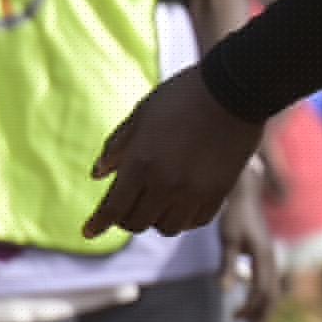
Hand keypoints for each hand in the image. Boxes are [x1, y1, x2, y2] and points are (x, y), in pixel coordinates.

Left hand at [84, 70, 262, 241]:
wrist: (234, 89)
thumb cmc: (182, 96)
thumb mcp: (141, 114)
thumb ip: (117, 147)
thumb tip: (96, 175)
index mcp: (141, 163)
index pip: (113, 208)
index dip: (97, 223)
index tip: (87, 232)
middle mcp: (165, 184)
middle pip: (136, 223)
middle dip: (125, 216)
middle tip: (125, 204)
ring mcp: (194, 192)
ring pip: (166, 227)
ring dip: (155, 218)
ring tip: (155, 200)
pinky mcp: (218, 194)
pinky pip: (194, 221)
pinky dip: (182, 217)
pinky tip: (180, 201)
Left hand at [226, 193, 281, 321]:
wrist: (246, 193)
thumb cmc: (234, 215)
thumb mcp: (227, 239)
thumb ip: (227, 265)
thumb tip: (224, 292)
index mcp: (264, 258)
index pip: (262, 292)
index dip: (250, 309)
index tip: (235, 319)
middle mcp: (272, 260)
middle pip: (272, 297)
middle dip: (262, 318)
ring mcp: (271, 258)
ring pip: (273, 291)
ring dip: (262, 311)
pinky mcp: (266, 256)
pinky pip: (269, 283)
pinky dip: (262, 299)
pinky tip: (249, 304)